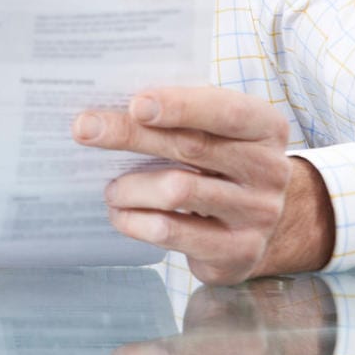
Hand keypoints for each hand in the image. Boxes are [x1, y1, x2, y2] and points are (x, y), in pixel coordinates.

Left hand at [75, 87, 330, 283]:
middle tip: (85, 129)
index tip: (135, 104)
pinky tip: (121, 214)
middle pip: (191, 147)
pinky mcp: (237, 251)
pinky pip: (171, 232)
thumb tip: (114, 107)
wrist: (261, 225)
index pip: (226, 111)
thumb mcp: (218, 132)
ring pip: (177, 192)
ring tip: (111, 188)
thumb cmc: (223, 163)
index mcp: (265, 128)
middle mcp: (269, 170)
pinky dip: (135, 221)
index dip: (181, 106)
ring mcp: (257, 214)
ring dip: (130, 187)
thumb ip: (183, 116)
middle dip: (130, 135)